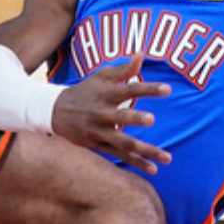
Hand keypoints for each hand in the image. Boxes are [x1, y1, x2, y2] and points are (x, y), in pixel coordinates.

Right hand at [52, 58, 172, 174]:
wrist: (56, 112)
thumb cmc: (85, 91)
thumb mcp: (101, 77)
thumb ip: (123, 69)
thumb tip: (142, 54)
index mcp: (106, 94)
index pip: (129, 90)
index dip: (148, 89)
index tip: (168, 89)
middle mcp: (102, 114)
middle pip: (120, 117)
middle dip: (134, 118)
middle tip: (151, 119)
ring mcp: (100, 132)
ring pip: (124, 143)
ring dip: (145, 151)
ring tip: (167, 158)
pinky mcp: (99, 146)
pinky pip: (120, 156)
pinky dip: (136, 163)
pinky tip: (153, 169)